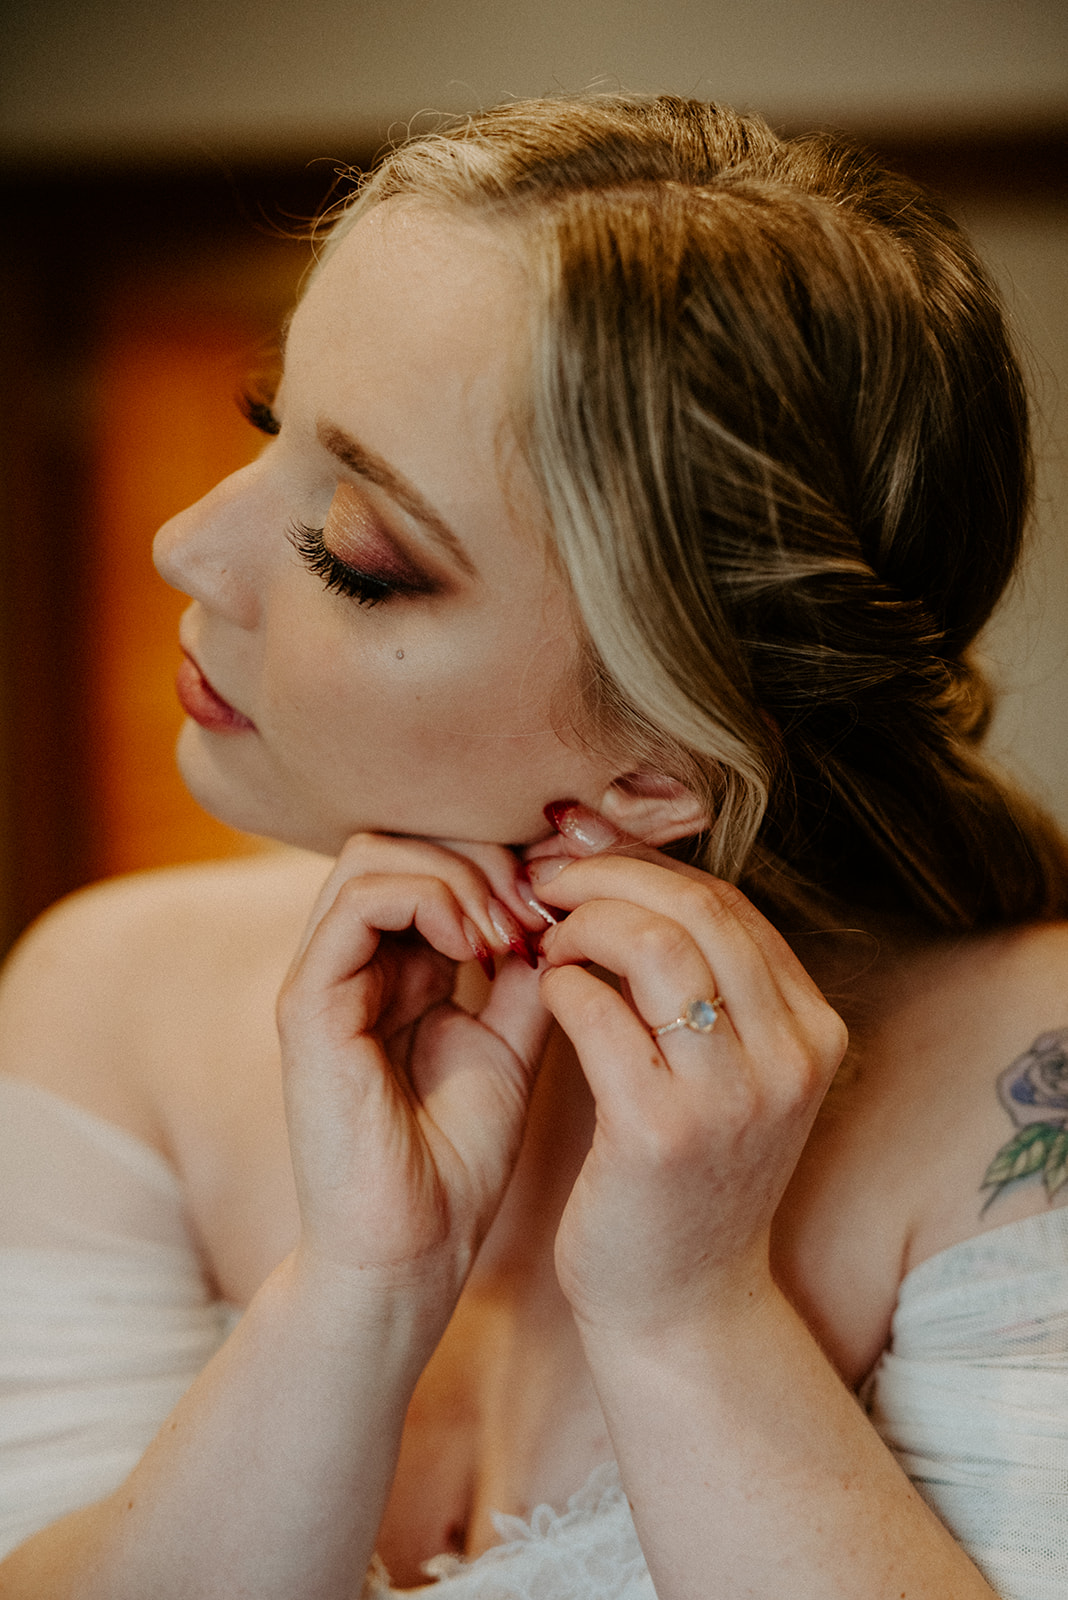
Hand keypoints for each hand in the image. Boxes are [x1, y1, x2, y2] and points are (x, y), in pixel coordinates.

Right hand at [277, 833, 553, 1307]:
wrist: (412, 1250)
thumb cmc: (458, 1160)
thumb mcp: (513, 1041)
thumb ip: (526, 970)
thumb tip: (559, 901)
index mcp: (395, 967)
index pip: (431, 858)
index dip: (501, 858)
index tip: (563, 899)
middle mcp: (352, 961)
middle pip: (401, 838)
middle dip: (482, 852)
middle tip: (539, 905)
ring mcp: (323, 978)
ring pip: (374, 852)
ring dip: (458, 871)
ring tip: (509, 929)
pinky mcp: (307, 1003)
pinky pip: (358, 901)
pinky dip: (429, 899)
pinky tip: (479, 946)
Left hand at [527, 807, 847, 1339]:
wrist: (680, 1305)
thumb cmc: (688, 1178)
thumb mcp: (728, 1074)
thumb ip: (702, 984)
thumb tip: (626, 874)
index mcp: (812, 1029)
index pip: (728, 902)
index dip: (645, 865)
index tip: (584, 856)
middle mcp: (790, 1055)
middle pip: (696, 906)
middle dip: (607, 875)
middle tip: (546, 880)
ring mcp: (731, 1094)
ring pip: (652, 942)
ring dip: (582, 922)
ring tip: (546, 939)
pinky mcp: (660, 1131)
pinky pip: (598, 1010)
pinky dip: (560, 983)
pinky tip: (543, 990)